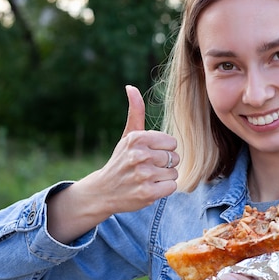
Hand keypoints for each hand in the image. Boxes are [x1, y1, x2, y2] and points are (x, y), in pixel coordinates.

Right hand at [79, 85, 178, 213]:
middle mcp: (140, 155)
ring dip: (163, 178)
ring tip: (147, 178)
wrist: (103, 191)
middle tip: (147, 168)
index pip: (172, 142)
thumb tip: (131, 87)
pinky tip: (148, 188)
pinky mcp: (147, 192)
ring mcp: (143, 175)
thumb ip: (136, 112)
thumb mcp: (128, 136)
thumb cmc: (121, 160)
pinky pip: (172, 187)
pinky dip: (163, 189)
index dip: (163, 150)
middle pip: (175, 158)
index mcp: (137, 138)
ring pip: (174, 173)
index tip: (149, 154)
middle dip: (164, 164)